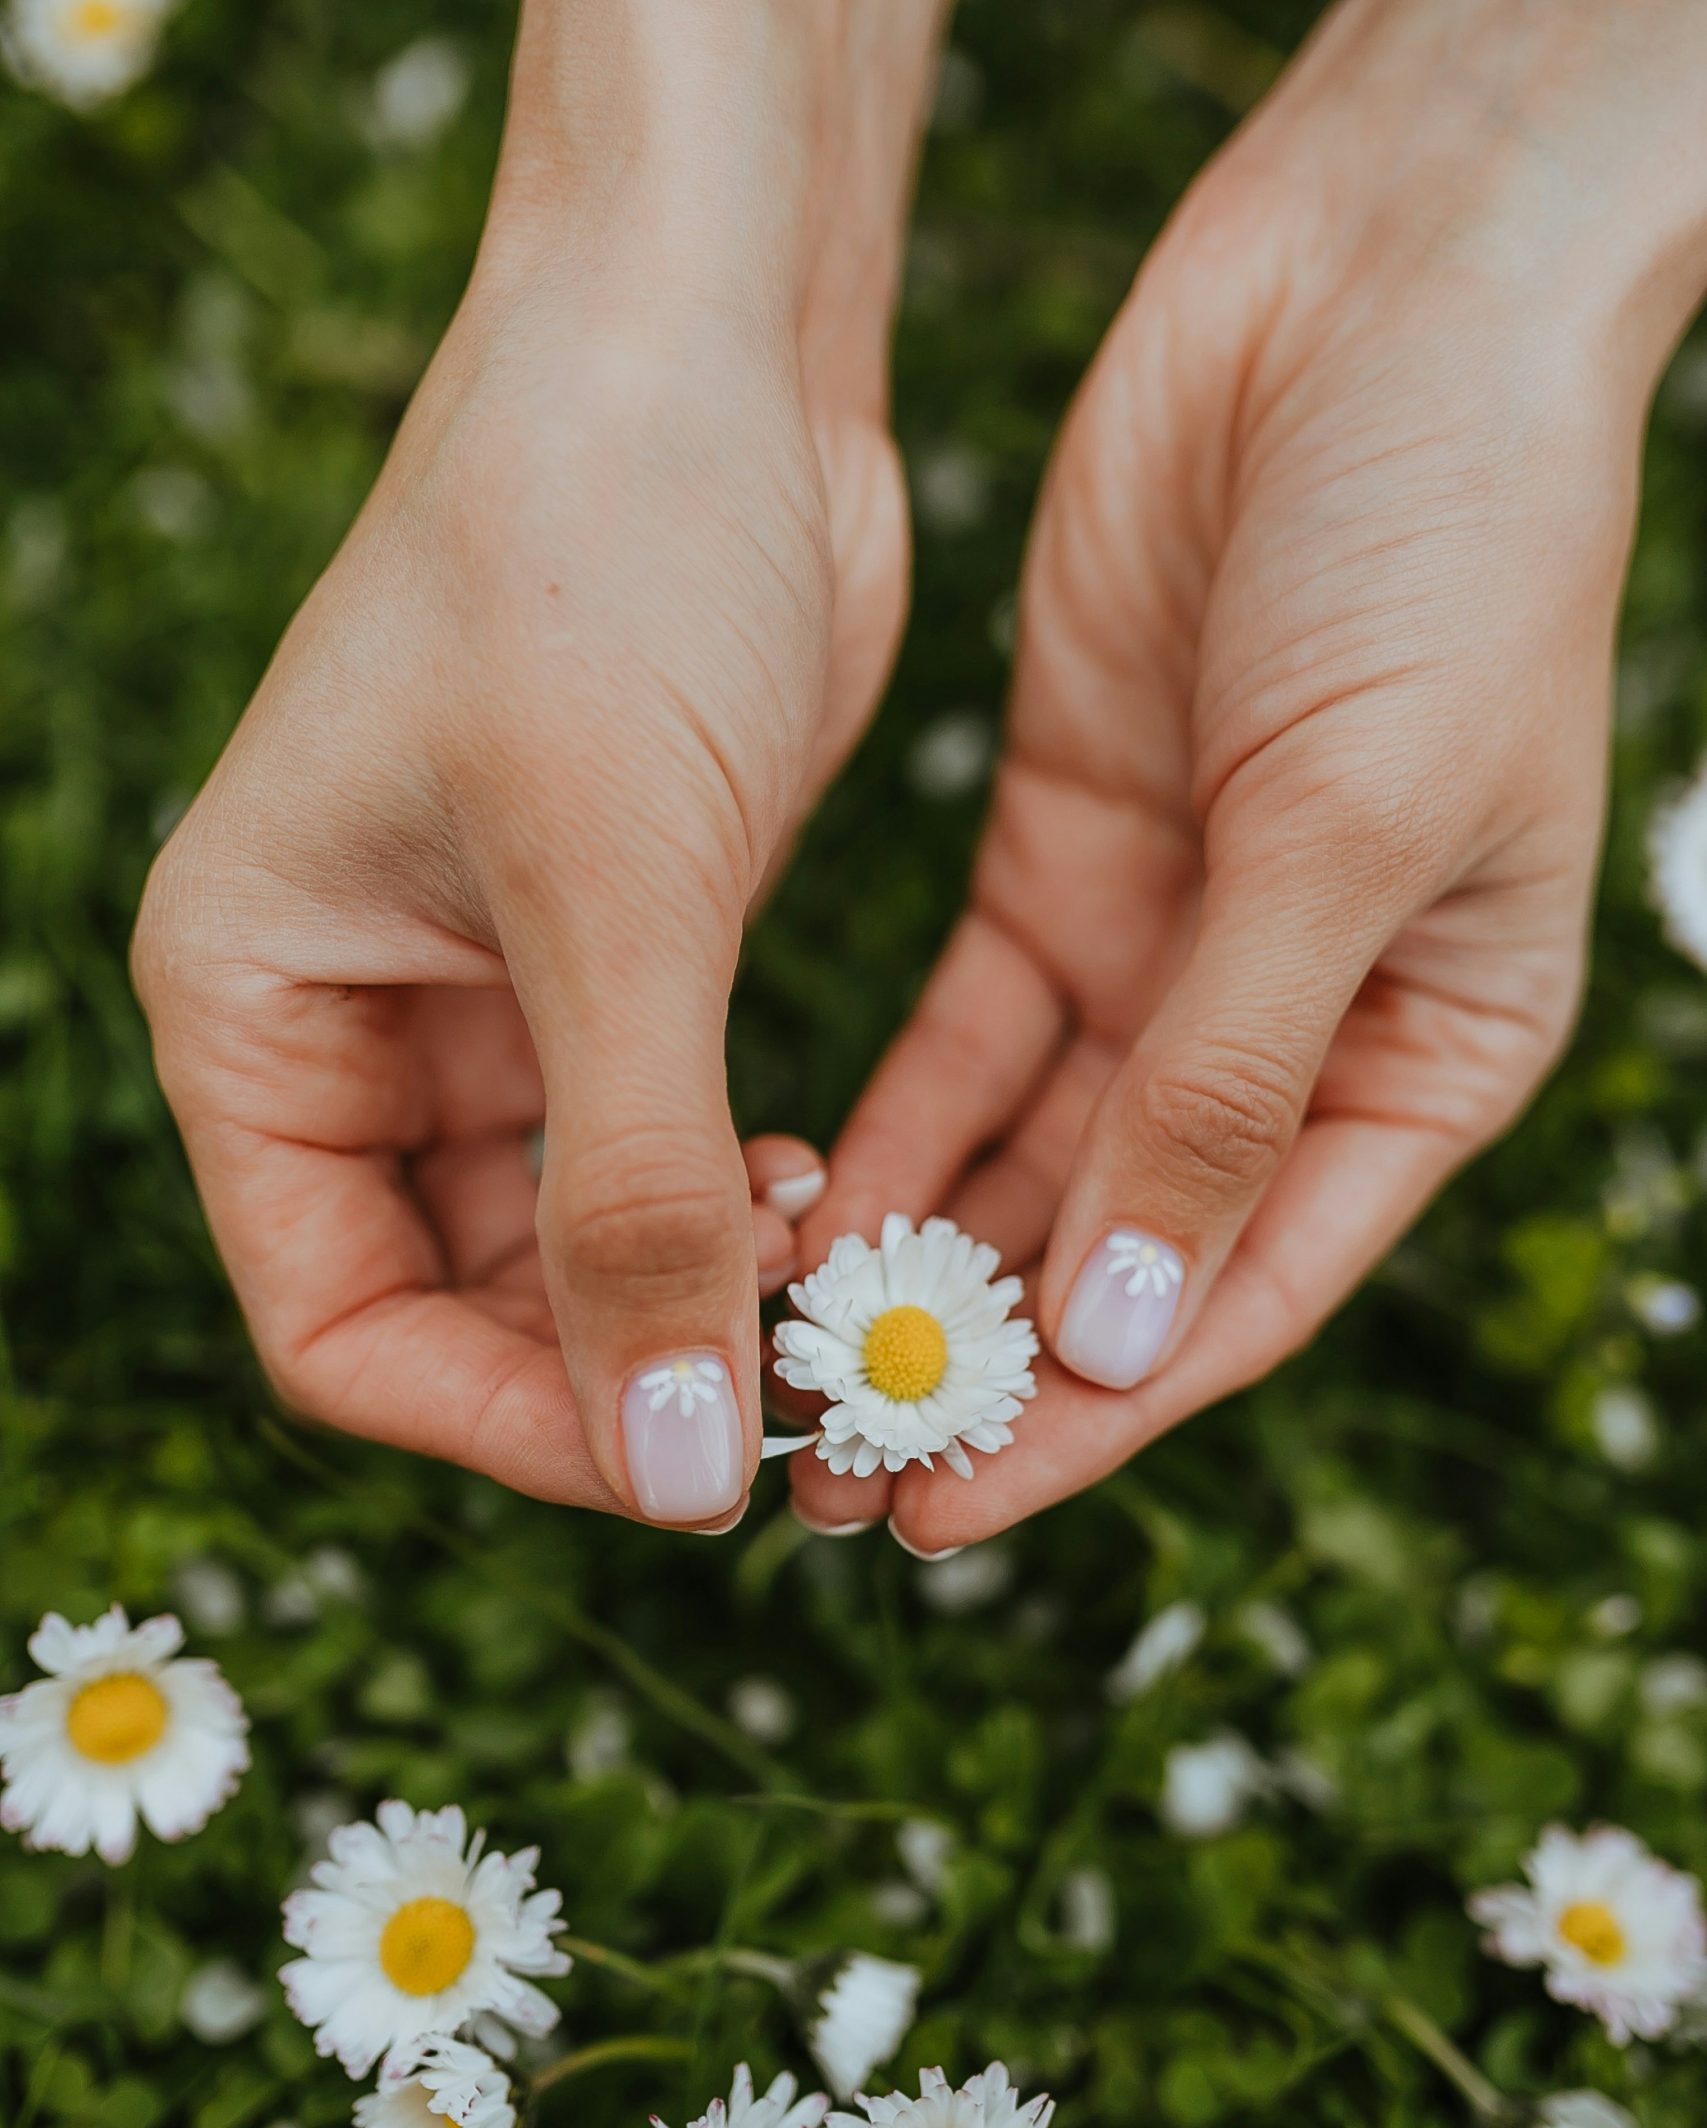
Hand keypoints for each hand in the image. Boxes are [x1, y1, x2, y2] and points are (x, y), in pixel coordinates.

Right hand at [133, 0, 942, 1526]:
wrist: (710, 345)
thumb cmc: (605, 564)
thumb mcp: (613, 902)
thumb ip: (632, 1202)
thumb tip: (669, 1474)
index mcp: (252, 1009)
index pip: (342, 1329)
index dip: (508, 1425)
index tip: (690, 1465)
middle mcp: (347, 1025)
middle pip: (461, 1311)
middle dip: (624, 1368)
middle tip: (805, 1390)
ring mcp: (476, 1001)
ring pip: (572, 1249)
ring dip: (698, 1297)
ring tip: (834, 1281)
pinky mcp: (607, 963)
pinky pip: (654, 1160)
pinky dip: (734, 1210)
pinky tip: (824, 1195)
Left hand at [790, 0, 1706, 1549]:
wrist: (1376, 286)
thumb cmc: (1442, 544)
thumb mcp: (1351, 827)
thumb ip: (1228, 1081)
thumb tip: (1129, 1338)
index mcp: (1431, 1051)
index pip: (1248, 1283)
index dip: (1106, 1414)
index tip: (954, 1508)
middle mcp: (1299, 1025)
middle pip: (1126, 1247)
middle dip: (984, 1366)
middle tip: (834, 1481)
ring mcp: (1179, 946)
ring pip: (1032, 1159)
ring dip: (918, 1266)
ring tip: (783, 1380)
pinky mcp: (1069, 859)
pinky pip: (969, 1038)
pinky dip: (892, 1126)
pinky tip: (796, 1211)